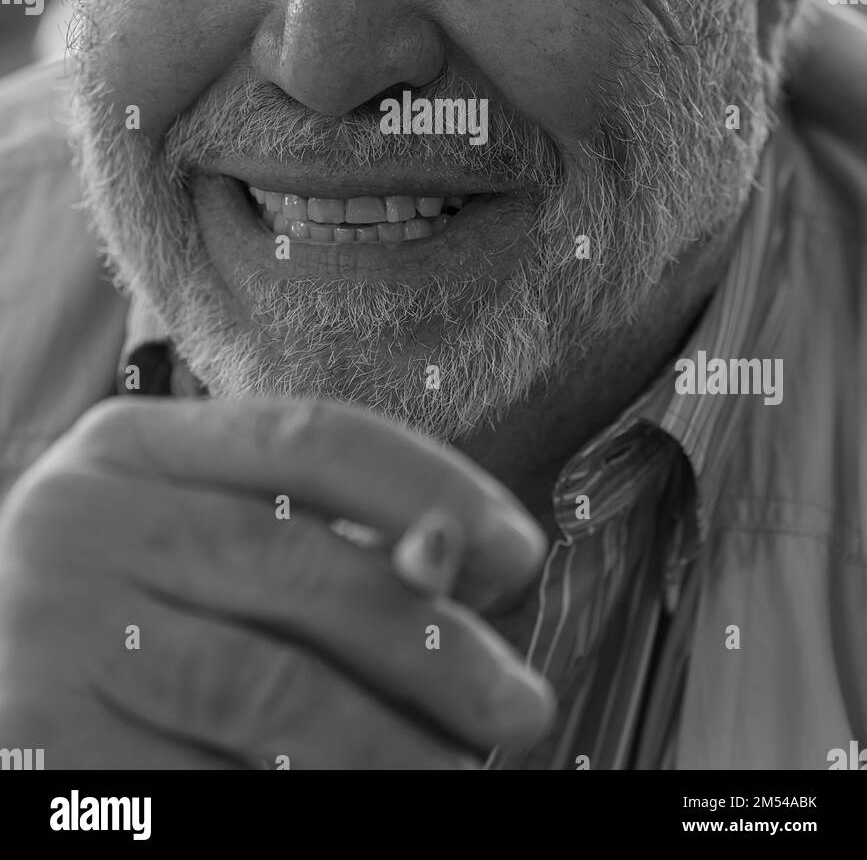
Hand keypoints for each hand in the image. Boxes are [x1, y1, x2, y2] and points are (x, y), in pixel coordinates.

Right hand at [0, 396, 554, 768]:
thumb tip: (455, 563)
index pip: (313, 436)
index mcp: (136, 445)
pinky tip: (360, 802)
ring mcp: (58, 635)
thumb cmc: (120, 595)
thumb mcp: (192, 528)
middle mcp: (86, 521)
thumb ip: (310, 534)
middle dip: (433, 642)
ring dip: (388, 742)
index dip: (437, 486)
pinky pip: (210, 779)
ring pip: (266, 688)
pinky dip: (304, 796)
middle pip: (302, 567)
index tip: (520, 551)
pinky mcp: (47, 749)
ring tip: (458, 775)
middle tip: (519, 703)